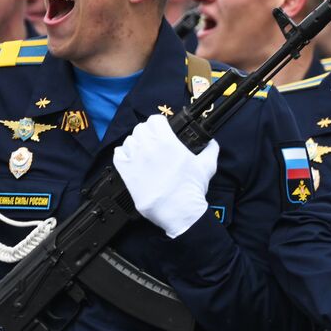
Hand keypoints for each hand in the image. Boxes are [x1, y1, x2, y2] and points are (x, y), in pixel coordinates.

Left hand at [113, 115, 218, 237]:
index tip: (162, 130)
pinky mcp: (127, 173)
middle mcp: (149, 147)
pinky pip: (117, 155)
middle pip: (140, 129)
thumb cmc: (192, 189)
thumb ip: (210, 150)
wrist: (179, 210)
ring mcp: (136, 159)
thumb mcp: (207, 166)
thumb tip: (213, 143)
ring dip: (135, 144)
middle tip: (153, 143)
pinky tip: (131, 160)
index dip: (159, 124)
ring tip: (142, 153)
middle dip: (147, 133)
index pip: (155, 120)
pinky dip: (123, 155)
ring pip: (128, 141)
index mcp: (168, 142)